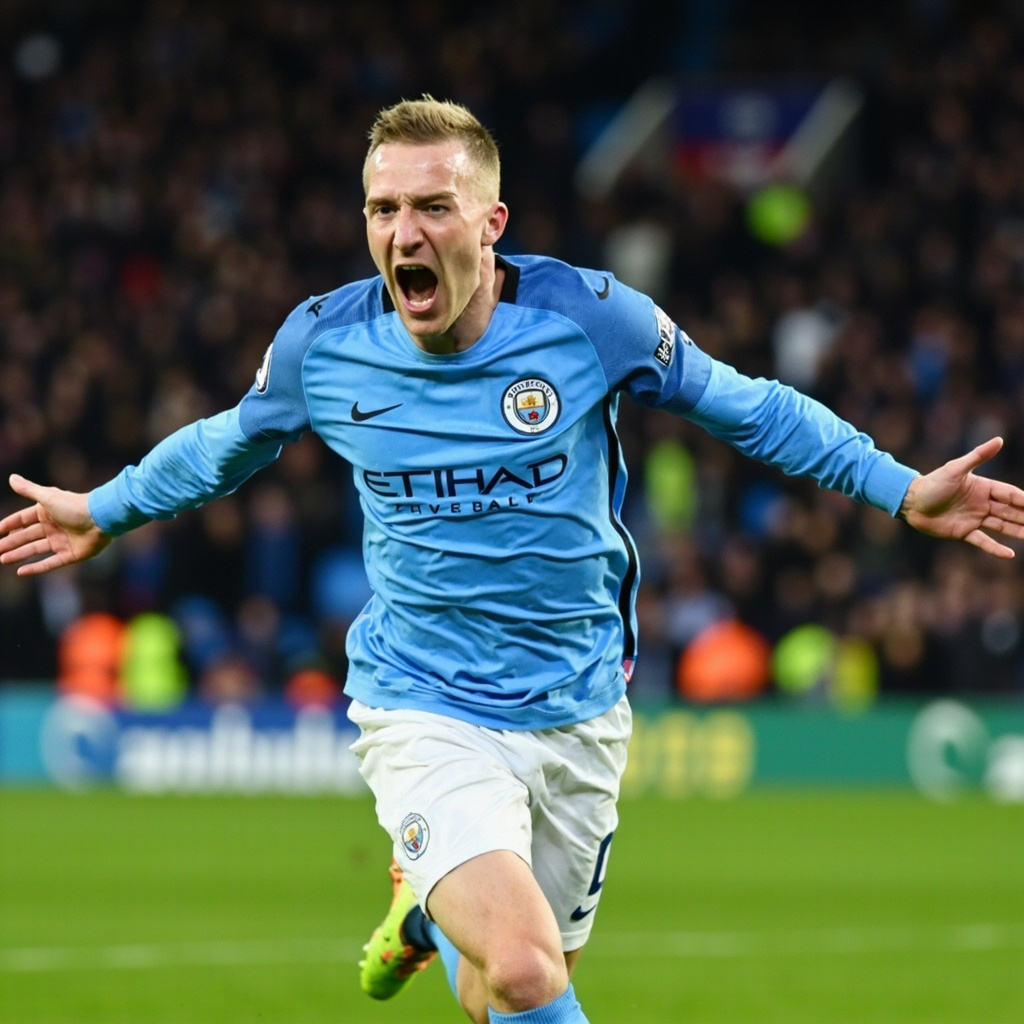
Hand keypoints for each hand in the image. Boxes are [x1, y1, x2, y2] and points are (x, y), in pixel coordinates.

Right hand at [0, 474, 110, 575]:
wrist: (102, 518)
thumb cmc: (75, 505)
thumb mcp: (47, 497)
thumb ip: (29, 490)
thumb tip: (12, 478)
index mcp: (47, 512)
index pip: (22, 520)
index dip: (8, 525)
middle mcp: (53, 527)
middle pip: (26, 536)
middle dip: (10, 543)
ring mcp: (62, 541)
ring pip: (35, 550)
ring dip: (18, 554)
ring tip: (2, 559)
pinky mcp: (71, 554)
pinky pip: (50, 563)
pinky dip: (36, 568)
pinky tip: (20, 572)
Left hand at [899, 437, 1023, 557]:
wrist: (909, 502)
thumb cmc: (932, 483)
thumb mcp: (956, 468)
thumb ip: (978, 456)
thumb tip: (999, 440)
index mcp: (983, 488)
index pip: (1010, 494)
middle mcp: (982, 503)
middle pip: (1011, 511)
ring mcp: (974, 518)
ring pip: (1002, 526)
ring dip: (1018, 531)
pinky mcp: (963, 532)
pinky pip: (983, 541)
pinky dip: (995, 548)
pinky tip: (1010, 555)